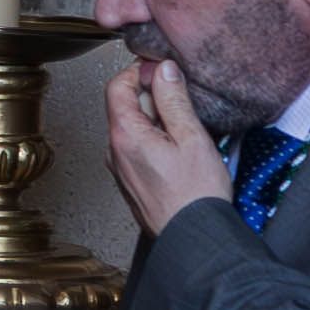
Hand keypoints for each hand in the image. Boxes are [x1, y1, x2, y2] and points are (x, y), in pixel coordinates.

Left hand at [102, 50, 236, 231]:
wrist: (195, 238)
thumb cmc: (195, 196)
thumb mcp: (192, 137)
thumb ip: (174, 100)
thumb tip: (163, 71)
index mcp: (124, 135)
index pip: (117, 86)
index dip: (138, 72)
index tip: (160, 70)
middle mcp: (115, 151)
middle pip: (125, 107)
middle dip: (153, 98)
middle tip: (182, 102)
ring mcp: (121, 168)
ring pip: (133, 129)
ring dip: (157, 121)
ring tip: (187, 132)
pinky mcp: (131, 182)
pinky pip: (138, 150)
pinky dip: (156, 141)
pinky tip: (181, 152)